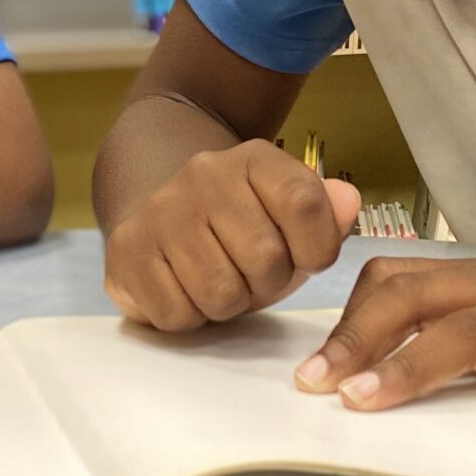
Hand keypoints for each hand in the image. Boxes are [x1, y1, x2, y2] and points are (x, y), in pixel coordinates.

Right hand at [104, 141, 362, 330]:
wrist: (159, 210)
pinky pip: (177, 314)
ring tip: (220, 280)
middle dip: (268, 283)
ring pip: (221, 294)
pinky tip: (185, 289)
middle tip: (252, 273)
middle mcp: (204, 174)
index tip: (306, 257)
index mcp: (254, 159)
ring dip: (228, 304)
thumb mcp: (290, 214)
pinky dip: (189, 317)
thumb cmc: (240, 226)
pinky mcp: (127, 250)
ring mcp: (161, 211)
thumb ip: (327, 214)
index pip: (305, 204)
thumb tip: (348, 203)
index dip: (317, 249)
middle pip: (266, 259)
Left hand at [292, 250, 475, 440]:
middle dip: (358, 341)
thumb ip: (456, 325)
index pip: (393, 285)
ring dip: (419, 366)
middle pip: (416, 301)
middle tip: (318, 389)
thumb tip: (380, 371)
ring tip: (373, 400)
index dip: (348, 324)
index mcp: (475, 283)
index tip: (308, 373)